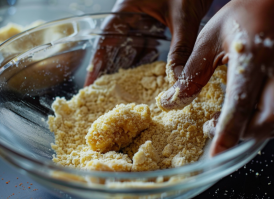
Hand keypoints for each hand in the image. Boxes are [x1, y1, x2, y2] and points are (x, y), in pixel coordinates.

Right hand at [84, 0, 212, 85]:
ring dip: (126, 67)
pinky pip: (146, 46)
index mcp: (127, 8)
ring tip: (120, 88)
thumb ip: (181, 47)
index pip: (106, 38)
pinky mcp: (155, 24)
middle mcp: (131, 15)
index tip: (91, 82)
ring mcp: (143, 21)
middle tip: (104, 91)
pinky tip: (143, 75)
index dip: (97, 62)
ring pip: (130, 47)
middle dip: (108, 68)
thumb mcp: (183, 17)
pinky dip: (144, 60)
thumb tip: (178, 79)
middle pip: (114, 46)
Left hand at [157, 0, 273, 155]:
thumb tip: (171, 102)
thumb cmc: (240, 16)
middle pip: (269, 121)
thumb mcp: (210, 39)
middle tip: (216, 129)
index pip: (240, 105)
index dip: (228, 133)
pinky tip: (245, 109)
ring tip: (227, 118)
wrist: (272, 3)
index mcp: (252, 59)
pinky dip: (261, 117)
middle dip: (243, 134)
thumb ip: (191, 73)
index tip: (216, 154)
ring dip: (252, 127)